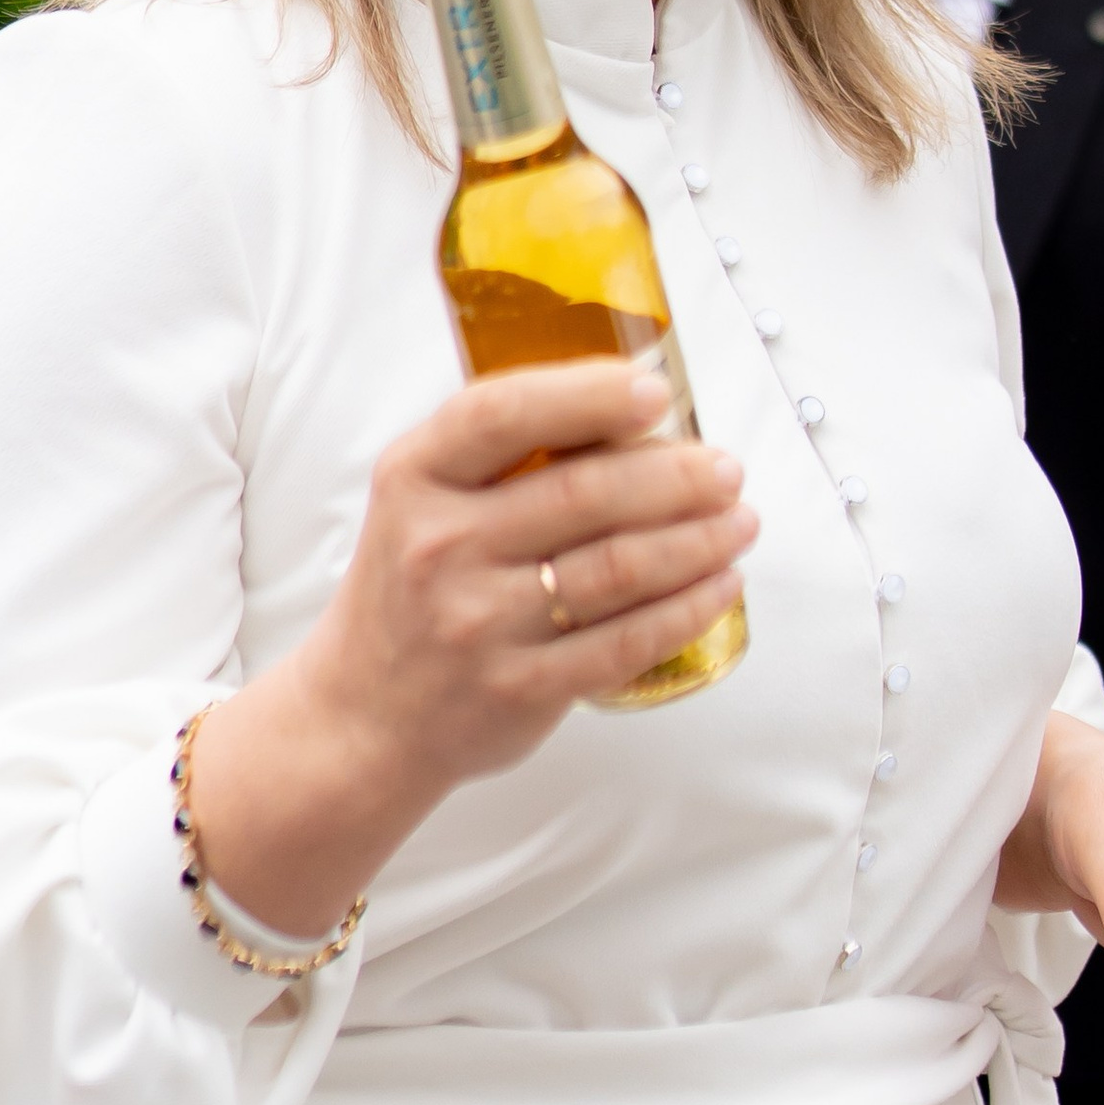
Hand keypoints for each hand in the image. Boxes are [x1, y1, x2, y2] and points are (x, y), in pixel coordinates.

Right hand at [187, 358, 753, 943]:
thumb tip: (627, 410)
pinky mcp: (519, 687)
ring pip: (618, 566)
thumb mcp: (419, 499)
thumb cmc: (412, 587)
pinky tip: (720, 584)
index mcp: (414, 478)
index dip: (587, 395)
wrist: (364, 713)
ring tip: (739, 520)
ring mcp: (479, 622)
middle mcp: (442, 545)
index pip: (502, 414)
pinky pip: (625, 640)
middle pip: (585, 493)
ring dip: (698, 539)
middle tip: (727, 467)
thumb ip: (499, 453)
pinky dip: (687, 608)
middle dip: (677, 475)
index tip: (654, 391)